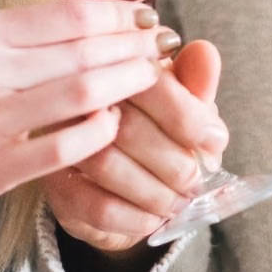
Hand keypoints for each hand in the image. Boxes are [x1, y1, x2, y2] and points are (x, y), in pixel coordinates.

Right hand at [0, 0, 174, 229]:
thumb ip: (21, 39)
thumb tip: (94, 18)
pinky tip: (114, 124)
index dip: (118, 14)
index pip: (69, 14)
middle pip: (84, 50)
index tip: (143, 16)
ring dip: (127, 84)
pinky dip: (100, 133)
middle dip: (133, 47)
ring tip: (150, 79)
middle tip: (160, 46)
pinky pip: (67, 147)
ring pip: (83, 93)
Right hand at [43, 38, 228, 255]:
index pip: (147, 82)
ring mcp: (61, 142)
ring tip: (181, 200)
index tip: (215, 141)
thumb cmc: (155, 131)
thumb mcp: (182, 104)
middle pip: (126, 126)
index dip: (187, 115)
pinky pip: (96, 206)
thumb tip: (205, 52)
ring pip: (107, 166)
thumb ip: (195, 82)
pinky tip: (155, 218)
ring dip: (156, 191)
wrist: (122, 184)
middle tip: (197, 179)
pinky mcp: (56, 187)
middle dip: (174, 161)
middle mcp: (77, 99)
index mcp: (112, 66)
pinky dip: (136, 217)